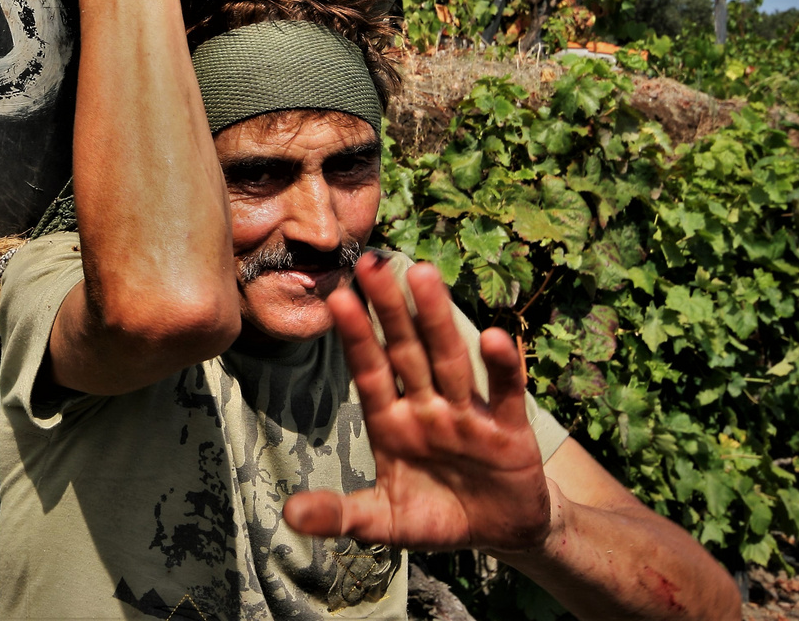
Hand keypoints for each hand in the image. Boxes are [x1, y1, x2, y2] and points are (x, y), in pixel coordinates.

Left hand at [282, 254, 554, 552]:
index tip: (336, 296)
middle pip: (406, 351)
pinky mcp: (509, 432)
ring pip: (450, 360)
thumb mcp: (383, 523)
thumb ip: (339, 515)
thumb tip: (288, 515)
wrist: (500, 534)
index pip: (369, 371)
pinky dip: (503, 368)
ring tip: (423, 276)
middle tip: (370, 263)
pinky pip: (506, 395)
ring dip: (437, 319)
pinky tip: (496, 336)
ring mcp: (468, 416)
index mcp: (392, 423)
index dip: (355, 336)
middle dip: (389, 309)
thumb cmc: (436, 516)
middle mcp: (427, 408)